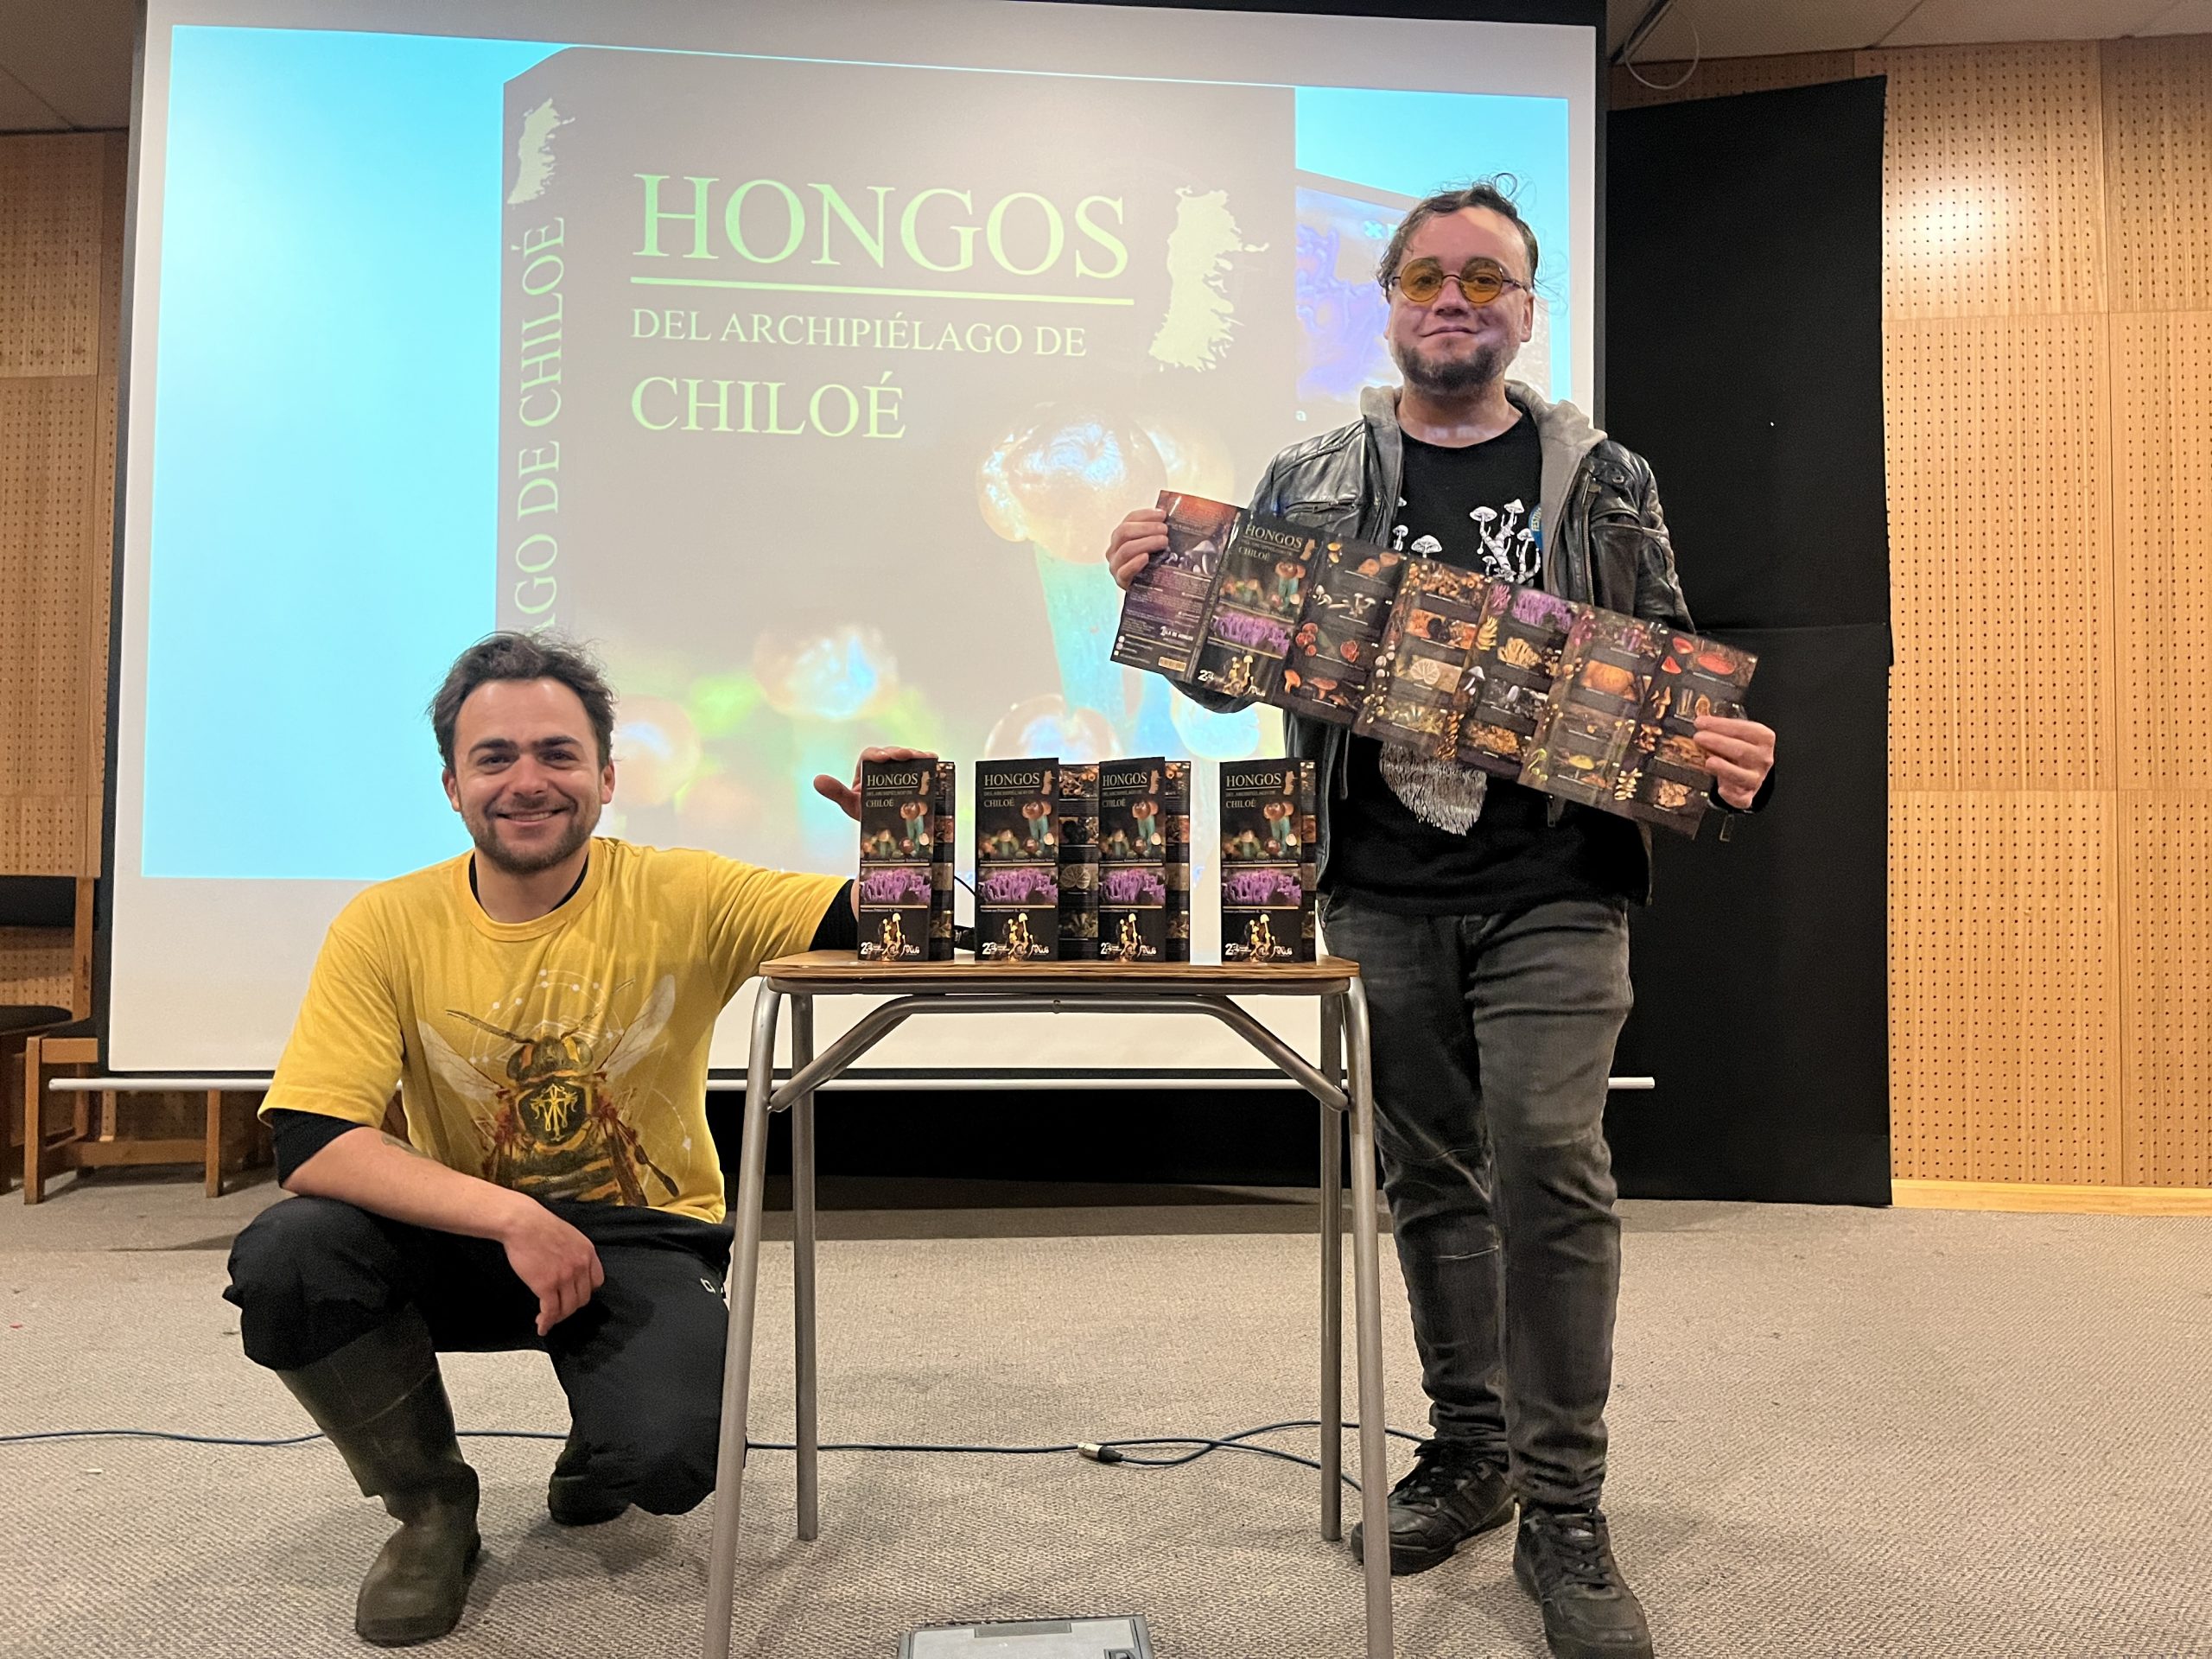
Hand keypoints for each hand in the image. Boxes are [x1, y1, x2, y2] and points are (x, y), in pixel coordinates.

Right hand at [498, 1198, 603, 1335]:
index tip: (574, 1295)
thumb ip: (575, 1253)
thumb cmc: (539, 1226)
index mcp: (588, 1252)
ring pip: (568, 1308)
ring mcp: (564, 1277)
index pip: (596, 1282)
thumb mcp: (569, 1235)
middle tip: (558, 1309)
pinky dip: (547, 1322)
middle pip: (582, 1298)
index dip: (585, 1292)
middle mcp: (580, 1266)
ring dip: (558, 1317)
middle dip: (570, 1307)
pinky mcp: (546, 1285)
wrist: (522, 1223)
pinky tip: (541, 1325)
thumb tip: (571, 1267)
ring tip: (548, 1318)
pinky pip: (551, 1311)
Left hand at [812, 746, 937, 821]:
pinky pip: (921, 766)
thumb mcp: (851, 805)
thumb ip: (836, 792)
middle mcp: (885, 767)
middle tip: (906, 756)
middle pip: (892, 753)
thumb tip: (817, 780)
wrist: (887, 831)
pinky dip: (928, 761)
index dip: (877, 753)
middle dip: (899, 752)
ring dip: (915, 755)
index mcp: (867, 769)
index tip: (883, 758)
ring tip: (923, 757)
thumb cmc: (867, 814)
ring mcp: (901, 771)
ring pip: (907, 757)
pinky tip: (934, 759)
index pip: (870, 755)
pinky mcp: (915, 777)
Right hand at [1104, 506, 1167, 590]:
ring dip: (1146, 543)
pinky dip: (1135, 563)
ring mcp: (1115, 565)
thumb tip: (1170, 516)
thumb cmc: (1152, 564)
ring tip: (1163, 542)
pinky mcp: (1120, 581)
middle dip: (1146, 528)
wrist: (1150, 589)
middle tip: (1165, 530)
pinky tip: (1146, 558)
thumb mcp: (1154, 544)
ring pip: (1125, 550)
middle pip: (1124, 532)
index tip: (1163, 515)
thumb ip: (1158, 531)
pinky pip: (1124, 571)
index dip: (1146, 515)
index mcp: (1121, 536)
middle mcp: (1114, 549)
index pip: (1130, 519)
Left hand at [1694, 715, 1775, 810]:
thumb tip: (1699, 721)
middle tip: (1699, 738)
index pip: (1745, 729)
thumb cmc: (1740, 749)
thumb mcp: (1736, 735)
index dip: (1721, 725)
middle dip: (1718, 743)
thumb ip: (1721, 728)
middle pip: (1741, 751)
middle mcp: (1763, 759)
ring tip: (1708, 761)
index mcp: (1763, 738)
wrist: (1748, 771)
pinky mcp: (1747, 795)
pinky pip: (1741, 798)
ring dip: (1724, 768)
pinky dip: (1731, 795)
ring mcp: (1756, 778)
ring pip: (1742, 775)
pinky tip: (1721, 789)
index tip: (1701, 722)